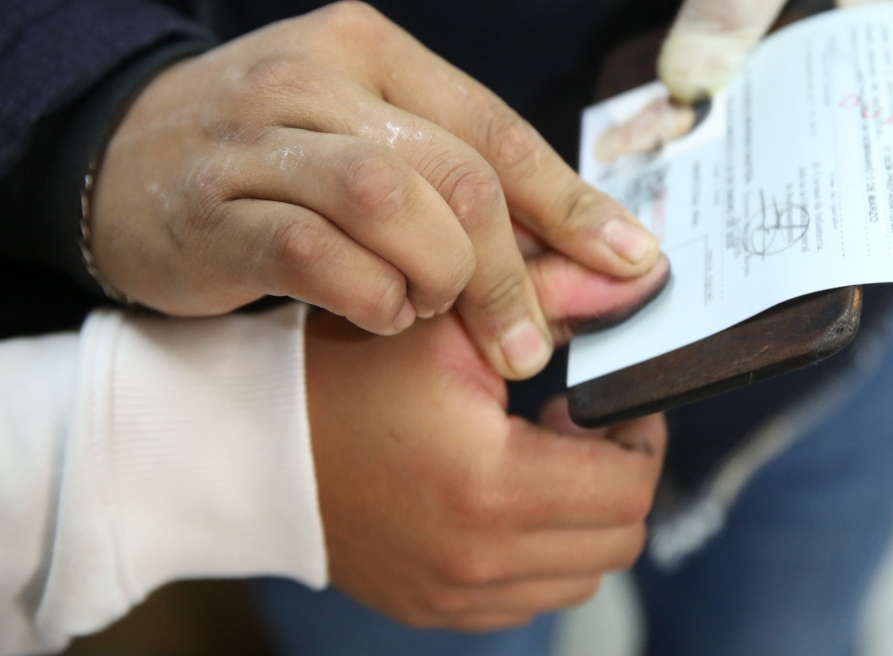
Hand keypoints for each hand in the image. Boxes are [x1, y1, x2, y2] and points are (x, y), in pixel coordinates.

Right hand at [90, 0, 659, 378]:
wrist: (116, 160)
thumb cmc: (275, 162)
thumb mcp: (373, 149)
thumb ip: (470, 195)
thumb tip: (597, 264)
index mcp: (373, 52)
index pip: (497, 130)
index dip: (572, 204)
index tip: (632, 264)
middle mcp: (317, 77)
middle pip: (457, 170)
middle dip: (510, 268)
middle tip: (532, 341)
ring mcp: (258, 137)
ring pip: (391, 200)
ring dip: (436, 275)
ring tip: (431, 314)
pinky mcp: (212, 208)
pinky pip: (315, 252)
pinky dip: (367, 295)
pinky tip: (378, 316)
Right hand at [305, 249, 669, 630]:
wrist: (255, 447)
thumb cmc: (348, 374)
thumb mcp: (451, 321)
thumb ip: (551, 295)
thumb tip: (636, 279)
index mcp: (493, 488)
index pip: (628, 487)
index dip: (637, 437)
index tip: (608, 402)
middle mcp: (479, 562)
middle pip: (618, 540)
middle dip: (617, 476)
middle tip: (578, 424)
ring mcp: (457, 598)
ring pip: (583, 577)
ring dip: (583, 519)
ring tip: (539, 458)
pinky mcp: (437, 611)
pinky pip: (531, 598)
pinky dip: (541, 554)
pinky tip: (505, 498)